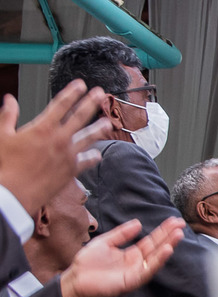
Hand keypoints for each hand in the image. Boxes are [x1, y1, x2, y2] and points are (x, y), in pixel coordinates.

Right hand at [0, 80, 112, 214]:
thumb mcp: (2, 135)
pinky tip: (98, 154)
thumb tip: (9, 99)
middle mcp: (59, 140)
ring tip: (108, 123)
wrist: (14, 193)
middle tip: (100, 94)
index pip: (61, 104)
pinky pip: (87, 162)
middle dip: (91, 103)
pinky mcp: (71, 171)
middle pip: (80, 117)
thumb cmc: (5, 165)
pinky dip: (93, 157)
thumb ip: (8, 115)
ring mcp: (68, 156)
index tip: (81, 84)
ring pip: (88, 138)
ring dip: (99, 129)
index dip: (72, 92)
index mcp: (42, 127)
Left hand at [59, 217, 186, 296]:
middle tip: (181, 224)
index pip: (151, 241)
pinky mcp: (132, 281)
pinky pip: (148, 270)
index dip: (162, 231)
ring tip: (178, 235)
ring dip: (168, 246)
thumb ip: (121, 233)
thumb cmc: (87, 264)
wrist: (75, 281)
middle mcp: (137, 263)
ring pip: (156, 258)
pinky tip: (167, 250)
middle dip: (169, 236)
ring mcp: (136, 272)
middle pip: (157, 247)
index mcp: (131, 254)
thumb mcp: (105, 242)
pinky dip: (158, 260)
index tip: (173, 220)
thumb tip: (138, 223)